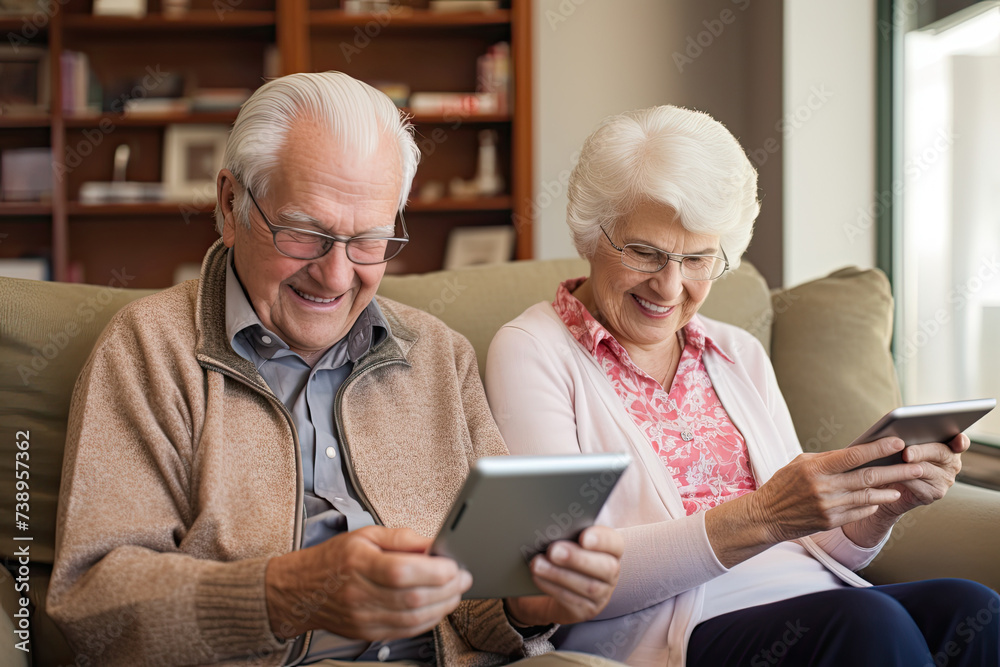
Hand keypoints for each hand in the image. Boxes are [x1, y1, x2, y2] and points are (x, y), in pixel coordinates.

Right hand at [265, 526, 470, 640]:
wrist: (300, 591)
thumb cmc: (335, 559)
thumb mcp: (366, 535)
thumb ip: (402, 538)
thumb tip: (434, 544)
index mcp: (359, 563)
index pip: (403, 571)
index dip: (435, 570)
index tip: (454, 564)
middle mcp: (360, 593)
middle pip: (413, 597)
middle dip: (447, 589)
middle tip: (463, 577)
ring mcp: (363, 617)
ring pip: (413, 619)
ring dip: (443, 606)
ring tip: (455, 592)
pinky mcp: (367, 633)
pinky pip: (405, 632)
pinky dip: (428, 621)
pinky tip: (438, 608)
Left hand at [504, 526, 622, 626]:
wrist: (552, 587)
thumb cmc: (560, 554)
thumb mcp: (565, 540)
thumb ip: (565, 533)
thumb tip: (550, 526)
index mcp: (610, 549)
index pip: (614, 543)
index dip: (601, 540)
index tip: (583, 537)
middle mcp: (611, 573)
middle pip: (605, 567)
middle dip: (577, 558)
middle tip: (553, 550)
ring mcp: (602, 594)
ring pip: (588, 587)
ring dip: (559, 574)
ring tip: (537, 564)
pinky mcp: (587, 610)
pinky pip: (572, 601)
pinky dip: (552, 587)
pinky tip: (537, 577)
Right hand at [707, 437, 925, 566]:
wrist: (767, 515)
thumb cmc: (784, 484)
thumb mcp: (801, 463)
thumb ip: (828, 459)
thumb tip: (858, 453)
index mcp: (815, 468)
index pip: (853, 455)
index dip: (878, 448)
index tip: (898, 443)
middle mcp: (824, 487)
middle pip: (868, 477)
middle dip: (896, 471)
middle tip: (917, 466)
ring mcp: (829, 507)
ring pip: (868, 496)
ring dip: (889, 490)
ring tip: (906, 483)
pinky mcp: (831, 522)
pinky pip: (859, 512)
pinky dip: (872, 505)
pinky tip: (882, 498)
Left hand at [844, 433, 967, 546]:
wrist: (885, 485)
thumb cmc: (893, 458)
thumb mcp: (901, 443)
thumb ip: (906, 434)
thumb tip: (897, 426)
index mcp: (947, 445)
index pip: (960, 442)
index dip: (960, 441)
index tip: (958, 440)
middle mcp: (950, 463)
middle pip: (940, 453)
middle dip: (921, 451)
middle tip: (906, 454)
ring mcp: (944, 480)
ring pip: (926, 470)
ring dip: (908, 467)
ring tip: (894, 464)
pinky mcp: (933, 494)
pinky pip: (918, 486)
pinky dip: (902, 479)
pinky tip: (892, 477)